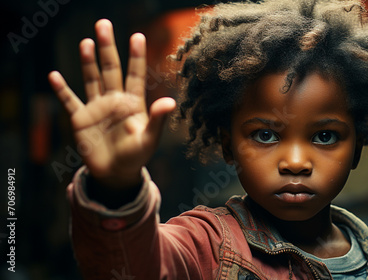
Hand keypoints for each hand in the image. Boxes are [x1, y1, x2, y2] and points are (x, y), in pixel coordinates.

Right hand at [48, 19, 175, 188]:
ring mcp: (97, 108)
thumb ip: (158, 120)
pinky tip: (55, 76)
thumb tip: (170, 102)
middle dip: (107, 48)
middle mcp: (114, 100)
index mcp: (133, 103)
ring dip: (88, 62)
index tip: (138, 36)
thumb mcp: (149, 139)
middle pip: (110, 69)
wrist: (116, 173)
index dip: (136, 56)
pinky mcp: (81, 119)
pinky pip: (70, 101)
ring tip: (86, 43)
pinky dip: (62, 90)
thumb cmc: (136, 156)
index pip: (135, 75)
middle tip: (103, 24)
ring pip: (92, 79)